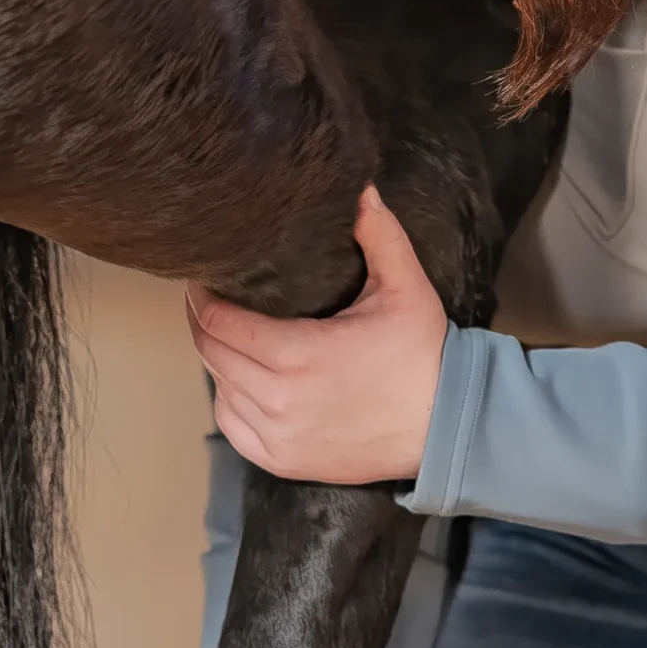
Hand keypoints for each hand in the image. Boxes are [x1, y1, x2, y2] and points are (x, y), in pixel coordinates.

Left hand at [187, 185, 446, 484]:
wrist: (443, 427)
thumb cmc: (423, 356)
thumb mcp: (405, 287)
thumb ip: (378, 234)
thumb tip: (360, 186)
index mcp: (299, 355)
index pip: (219, 321)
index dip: (202, 295)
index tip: (204, 277)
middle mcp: (280, 400)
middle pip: (211, 353)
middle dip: (203, 321)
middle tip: (208, 297)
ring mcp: (279, 436)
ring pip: (218, 388)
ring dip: (218, 359)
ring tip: (231, 334)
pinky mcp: (282, 460)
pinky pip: (231, 424)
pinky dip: (230, 399)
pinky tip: (245, 379)